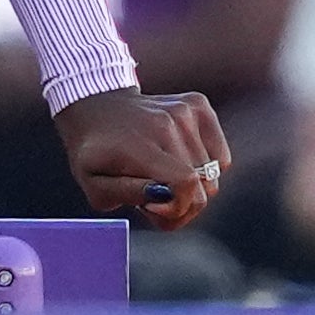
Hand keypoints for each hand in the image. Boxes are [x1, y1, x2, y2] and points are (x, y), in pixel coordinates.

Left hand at [59, 84, 228, 231]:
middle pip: (205, 185)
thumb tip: (166, 197)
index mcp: (138, 145)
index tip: (153, 208)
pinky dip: (204, 168)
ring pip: (213, 173)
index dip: (178, 208)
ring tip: (162, 177)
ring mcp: (185, 111)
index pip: (185, 183)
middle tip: (155, 198)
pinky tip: (176, 162)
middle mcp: (167, 123)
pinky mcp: (199, 105)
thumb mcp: (94, 185)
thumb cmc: (94, 154)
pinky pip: (220, 156)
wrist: (96, 107)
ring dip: (192, 186)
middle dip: (183, 203)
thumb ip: (129, 194)